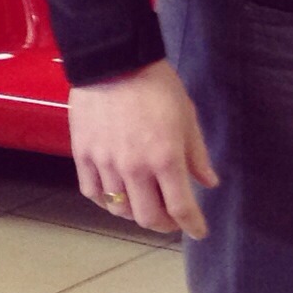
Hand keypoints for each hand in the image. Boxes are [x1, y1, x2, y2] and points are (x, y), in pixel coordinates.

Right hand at [68, 58, 219, 237]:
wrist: (115, 60)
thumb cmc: (157, 85)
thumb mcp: (187, 117)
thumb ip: (197, 155)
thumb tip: (209, 183)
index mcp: (165, 158)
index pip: (180, 207)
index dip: (192, 225)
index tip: (198, 232)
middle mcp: (134, 168)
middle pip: (148, 217)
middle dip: (164, 224)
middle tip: (172, 220)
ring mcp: (105, 164)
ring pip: (119, 209)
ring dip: (136, 213)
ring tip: (145, 205)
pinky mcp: (83, 155)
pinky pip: (92, 192)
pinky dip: (105, 202)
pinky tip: (115, 196)